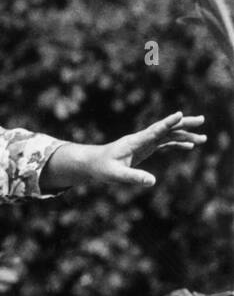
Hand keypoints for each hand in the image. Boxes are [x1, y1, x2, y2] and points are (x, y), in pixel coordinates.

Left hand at [87, 111, 206, 187]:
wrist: (93, 163)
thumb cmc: (102, 168)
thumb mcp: (116, 175)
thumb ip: (133, 177)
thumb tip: (152, 181)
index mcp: (135, 141)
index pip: (154, 130)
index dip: (167, 123)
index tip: (180, 114)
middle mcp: (142, 139)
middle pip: (166, 129)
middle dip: (184, 124)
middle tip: (202, 120)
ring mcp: (144, 143)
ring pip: (168, 135)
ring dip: (185, 135)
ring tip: (203, 138)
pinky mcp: (145, 149)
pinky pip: (164, 144)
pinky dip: (177, 143)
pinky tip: (188, 146)